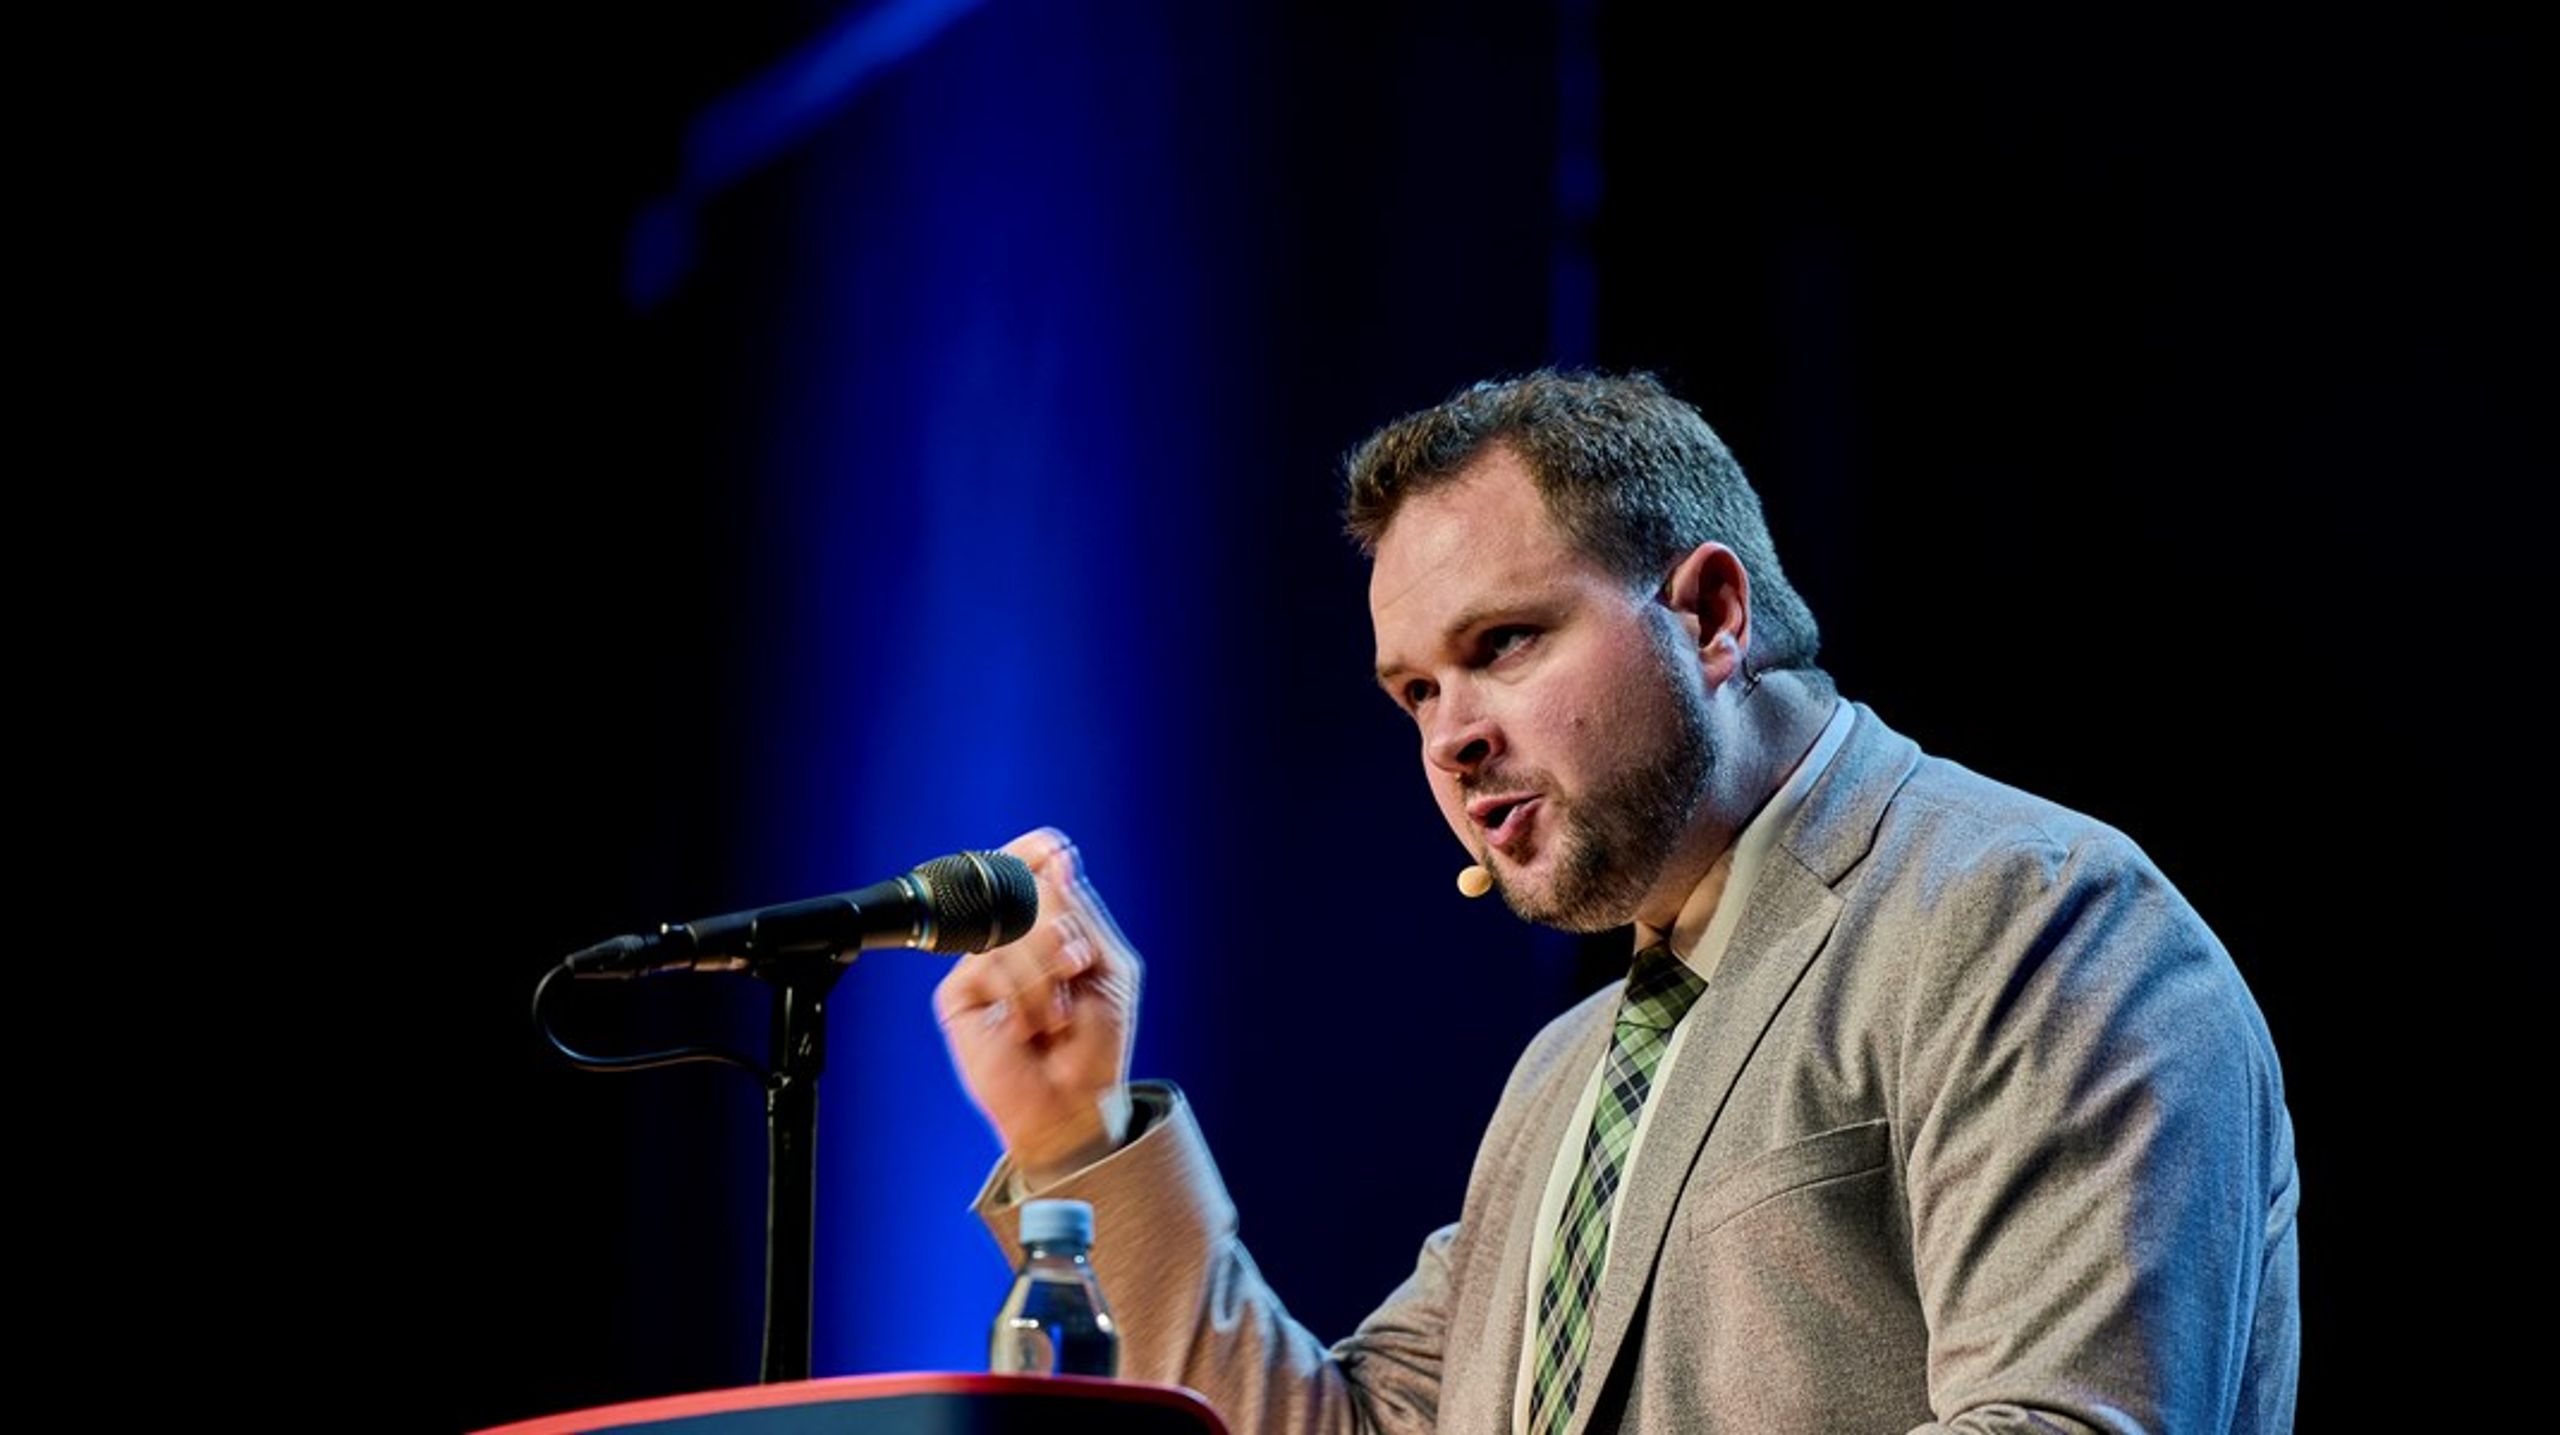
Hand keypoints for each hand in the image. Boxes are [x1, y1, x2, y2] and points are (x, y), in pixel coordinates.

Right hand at [934, 827, 1141, 1185]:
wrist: (1075, 1102)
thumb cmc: (1096, 1042)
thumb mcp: (1106, 967)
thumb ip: (1080, 912)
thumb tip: (1059, 855)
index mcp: (1048, 928)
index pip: (1031, 870)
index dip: (1035, 851)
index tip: (1051, 845)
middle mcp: (1010, 941)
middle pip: (1025, 895)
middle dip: (1060, 934)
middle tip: (1075, 969)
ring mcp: (981, 966)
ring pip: (1009, 934)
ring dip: (1046, 979)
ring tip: (1056, 1018)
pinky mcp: (957, 996)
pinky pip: (988, 967)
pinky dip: (1021, 999)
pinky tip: (1027, 1030)